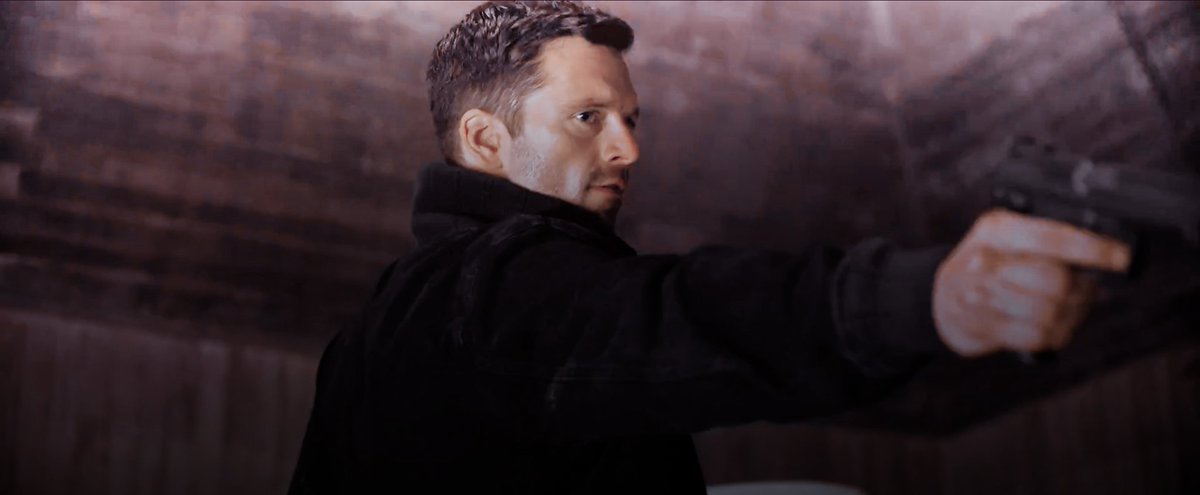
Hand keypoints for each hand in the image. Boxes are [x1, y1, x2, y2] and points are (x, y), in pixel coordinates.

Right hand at [933, 209, 1130, 357]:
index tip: (1122, 258)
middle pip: (1056, 281)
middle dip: (1083, 291)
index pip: (1053, 238)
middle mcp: (985, 261)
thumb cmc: (987, 263)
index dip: (1093, 249)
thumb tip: (1104, 254)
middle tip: (1089, 292)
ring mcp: (980, 296)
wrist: (938, 297)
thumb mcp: (1006, 236)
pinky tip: (1055, 328)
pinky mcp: (982, 327)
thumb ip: (1045, 239)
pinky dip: (1056, 336)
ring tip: (1072, 311)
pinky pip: (1036, 337)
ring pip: (1050, 313)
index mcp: (996, 230)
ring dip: (1072, 316)